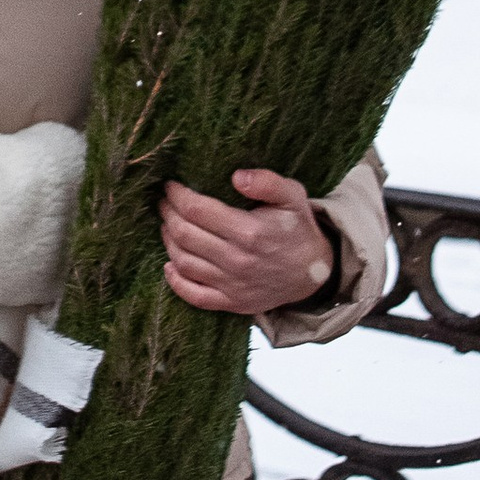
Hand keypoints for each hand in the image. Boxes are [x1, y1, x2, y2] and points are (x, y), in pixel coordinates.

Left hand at [159, 168, 332, 316]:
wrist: (314, 272)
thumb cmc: (297, 229)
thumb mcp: (292, 197)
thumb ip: (267, 182)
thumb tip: (236, 176)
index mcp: (250, 231)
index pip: (197, 210)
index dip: (177, 195)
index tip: (170, 185)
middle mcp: (238, 260)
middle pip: (185, 234)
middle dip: (168, 214)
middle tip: (164, 202)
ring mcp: (233, 285)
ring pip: (184, 262)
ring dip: (168, 241)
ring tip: (167, 224)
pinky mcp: (232, 303)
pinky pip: (195, 296)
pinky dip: (176, 282)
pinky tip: (170, 265)